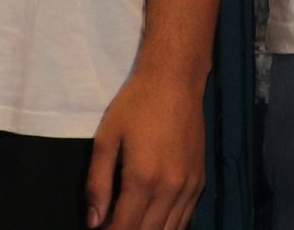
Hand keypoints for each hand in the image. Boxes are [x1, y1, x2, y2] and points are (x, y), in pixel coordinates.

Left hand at [85, 63, 207, 229]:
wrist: (176, 79)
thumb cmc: (136, 105)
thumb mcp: (106, 140)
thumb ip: (97, 184)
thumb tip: (94, 223)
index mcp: (143, 179)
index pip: (124, 228)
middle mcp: (170, 188)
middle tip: (111, 225)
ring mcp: (189, 185)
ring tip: (131, 222)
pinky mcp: (200, 179)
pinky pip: (186, 217)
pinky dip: (169, 226)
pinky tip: (154, 220)